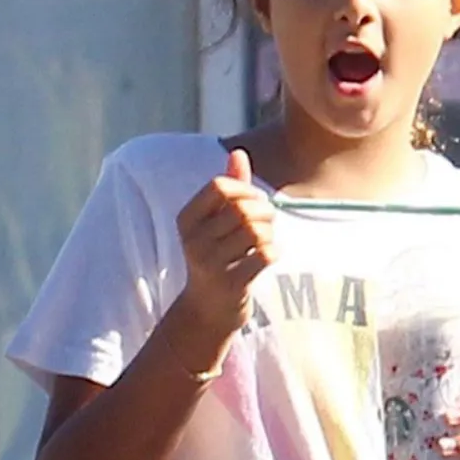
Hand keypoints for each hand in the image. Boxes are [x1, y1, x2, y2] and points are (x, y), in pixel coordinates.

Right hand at [172, 148, 277, 359]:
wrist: (208, 308)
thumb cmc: (216, 255)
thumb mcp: (215, 220)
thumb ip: (229, 186)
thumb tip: (238, 152)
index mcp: (186, 220)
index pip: (220, 187)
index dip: (245, 189)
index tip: (254, 201)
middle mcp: (193, 241)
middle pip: (242, 209)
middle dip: (264, 211)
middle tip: (268, 222)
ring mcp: (210, 264)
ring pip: (256, 231)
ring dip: (270, 233)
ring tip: (265, 240)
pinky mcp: (230, 284)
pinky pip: (266, 254)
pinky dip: (274, 252)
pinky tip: (266, 259)